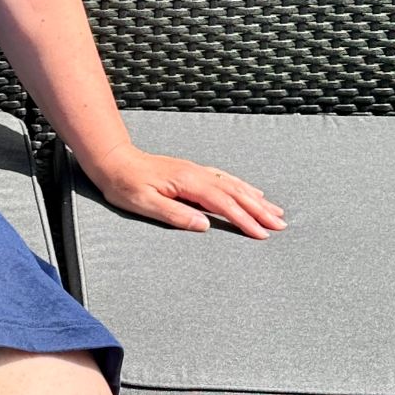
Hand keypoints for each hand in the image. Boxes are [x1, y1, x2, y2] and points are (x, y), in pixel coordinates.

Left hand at [85, 145, 286, 238]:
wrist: (113, 160)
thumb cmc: (125, 185)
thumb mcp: (144, 204)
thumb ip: (175, 214)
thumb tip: (204, 225)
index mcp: (188, 183)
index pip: (224, 204)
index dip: (245, 220)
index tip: (263, 234)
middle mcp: (197, 174)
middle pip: (236, 193)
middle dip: (260, 210)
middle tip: (281, 224)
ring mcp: (196, 171)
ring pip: (233, 185)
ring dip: (255, 198)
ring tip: (275, 210)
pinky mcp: (192, 171)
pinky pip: (225, 178)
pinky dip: (242, 186)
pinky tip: (250, 192)